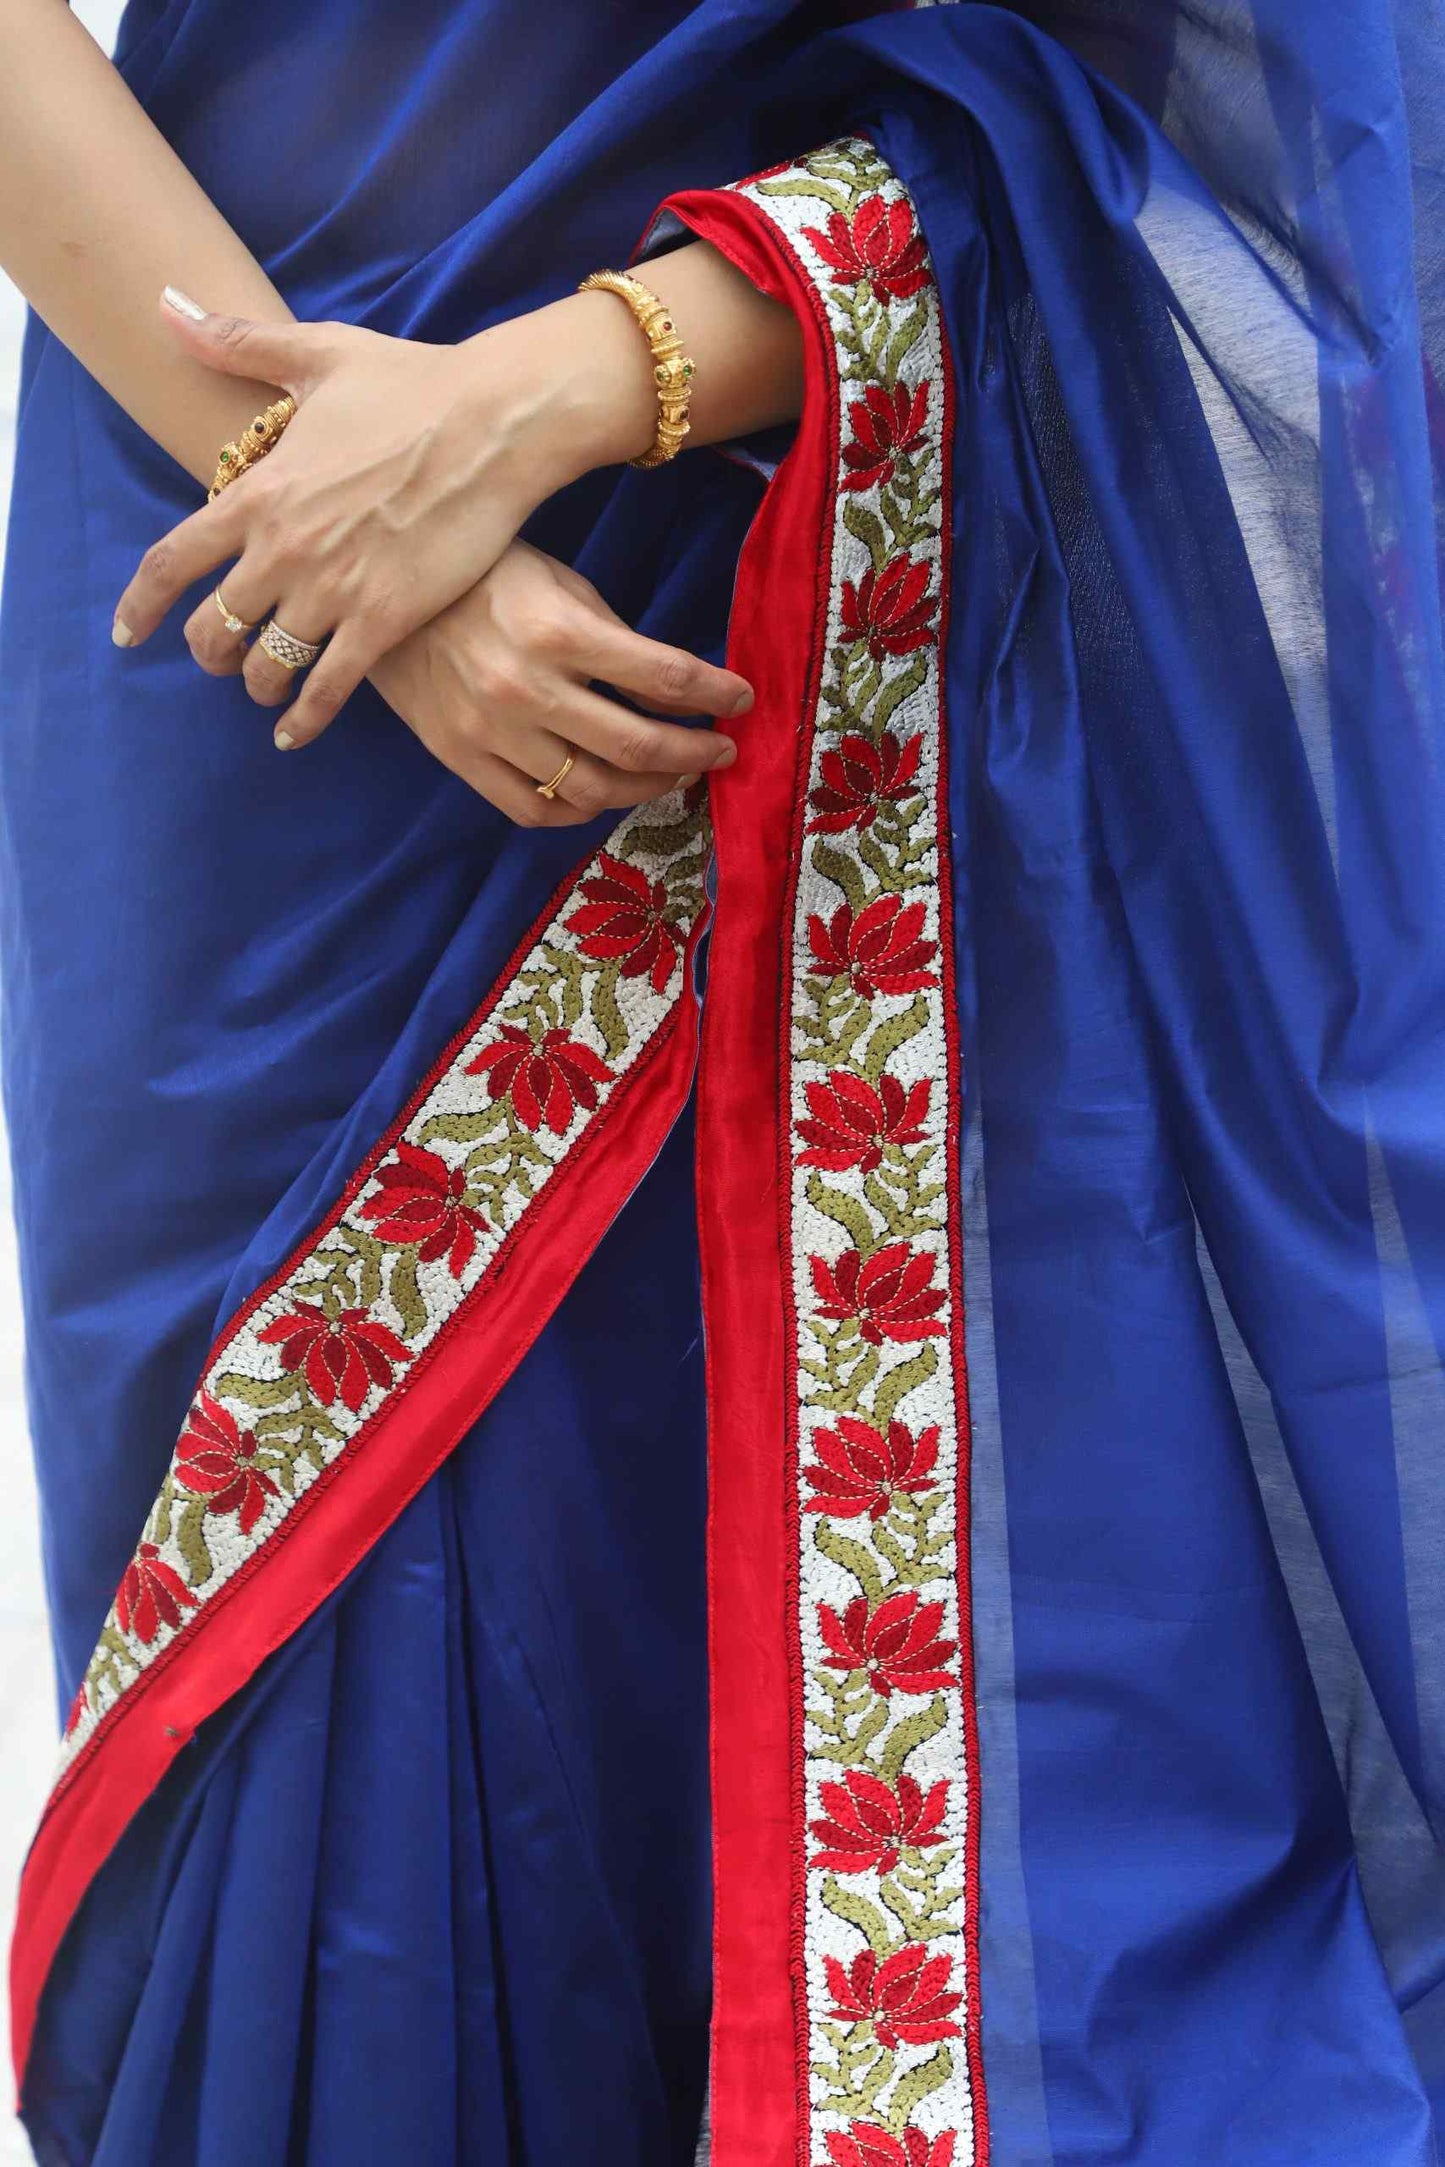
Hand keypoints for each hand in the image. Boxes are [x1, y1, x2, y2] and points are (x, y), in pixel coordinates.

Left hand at [110, 285, 657, 744]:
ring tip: (264, 691)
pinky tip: (295, 734)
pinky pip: (329, 688)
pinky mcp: (386, 619)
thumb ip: (239, 344)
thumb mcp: (318, 355)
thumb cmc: (414, 384)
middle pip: (213, 627)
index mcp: (259, 492)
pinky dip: (306, 719)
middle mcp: (284, 549)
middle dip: (207, 652)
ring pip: (267, 666)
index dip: (142, 604)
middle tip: (217, 659)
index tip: (128, 631)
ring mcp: (334, 589)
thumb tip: (171, 309)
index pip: (173, 561)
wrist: (495, 424)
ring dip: (257, 686)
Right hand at [362, 541, 747, 825]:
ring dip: (646, 789)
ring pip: (592, 790)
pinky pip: (535, 809)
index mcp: (558, 631)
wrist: (376, 594)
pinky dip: (581, 811)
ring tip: (671, 776)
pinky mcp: (462, 759)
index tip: (742, 700)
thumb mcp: (557, 581)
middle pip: (637, 746)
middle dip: (694, 753)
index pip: (666, 677)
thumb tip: (670, 689)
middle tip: (721, 750)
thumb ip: (612, 637)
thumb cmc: (479, 576)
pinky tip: (603, 794)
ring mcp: (491, 732)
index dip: (717, 694)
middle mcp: (527, 689)